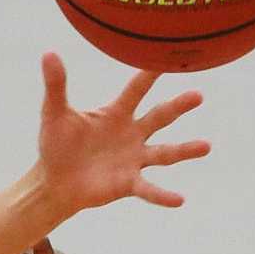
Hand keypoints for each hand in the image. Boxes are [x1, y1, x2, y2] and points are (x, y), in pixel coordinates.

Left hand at [36, 54, 208, 215]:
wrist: (53, 181)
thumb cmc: (56, 145)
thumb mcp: (54, 114)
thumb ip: (56, 86)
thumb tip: (48, 54)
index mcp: (116, 113)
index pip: (137, 89)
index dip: (150, 73)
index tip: (170, 56)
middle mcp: (131, 133)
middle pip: (160, 116)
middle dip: (178, 106)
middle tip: (198, 95)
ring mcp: (133, 159)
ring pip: (164, 153)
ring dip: (184, 150)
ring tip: (206, 146)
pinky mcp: (127, 183)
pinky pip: (148, 189)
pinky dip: (162, 195)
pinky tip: (179, 199)